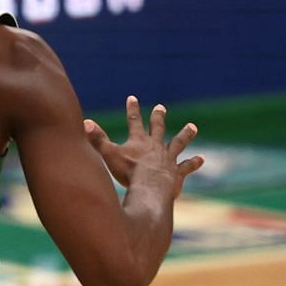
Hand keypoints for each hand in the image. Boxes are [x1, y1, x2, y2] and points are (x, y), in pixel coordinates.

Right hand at [85, 95, 201, 194]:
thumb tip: (85, 122)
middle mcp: (155, 146)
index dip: (133, 109)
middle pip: (158, 128)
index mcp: (139, 141)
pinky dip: (194, 162)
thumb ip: (97, 138)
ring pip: (178, 143)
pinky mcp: (176, 172)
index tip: (133, 98)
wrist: (151, 187)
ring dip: (185, 134)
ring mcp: (168, 158)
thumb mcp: (109, 153)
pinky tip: (201, 159)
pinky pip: (187, 166)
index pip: (134, 121)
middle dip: (158, 117)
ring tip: (193, 127)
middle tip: (161, 107)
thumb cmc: (129, 171)